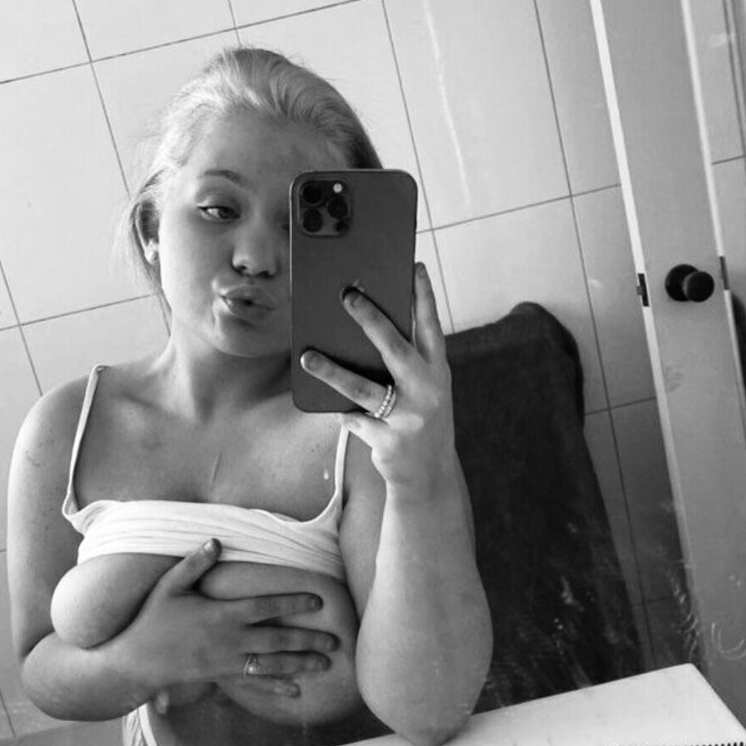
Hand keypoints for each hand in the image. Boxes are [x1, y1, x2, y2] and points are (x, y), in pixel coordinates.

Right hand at [123, 541, 337, 689]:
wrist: (136, 661)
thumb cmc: (152, 619)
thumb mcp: (170, 586)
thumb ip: (195, 563)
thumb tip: (216, 540)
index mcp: (222, 615)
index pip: (266, 607)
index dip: (293, 603)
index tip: (317, 601)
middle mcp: (230, 641)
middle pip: (278, 640)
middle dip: (308, 640)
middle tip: (335, 641)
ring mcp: (228, 662)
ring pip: (272, 664)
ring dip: (300, 664)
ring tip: (325, 664)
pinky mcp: (222, 677)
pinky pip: (254, 683)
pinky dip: (276, 687)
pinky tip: (296, 690)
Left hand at [300, 263, 456, 495]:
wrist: (429, 477)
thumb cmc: (420, 422)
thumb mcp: (424, 392)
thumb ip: (405, 366)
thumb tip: (364, 333)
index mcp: (438, 373)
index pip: (431, 328)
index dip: (423, 297)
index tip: (413, 268)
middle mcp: (427, 391)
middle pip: (394, 348)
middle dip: (371, 320)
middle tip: (347, 296)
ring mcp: (409, 417)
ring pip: (362, 388)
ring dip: (332, 371)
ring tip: (307, 357)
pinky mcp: (389, 441)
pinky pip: (355, 420)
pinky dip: (345, 415)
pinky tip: (336, 411)